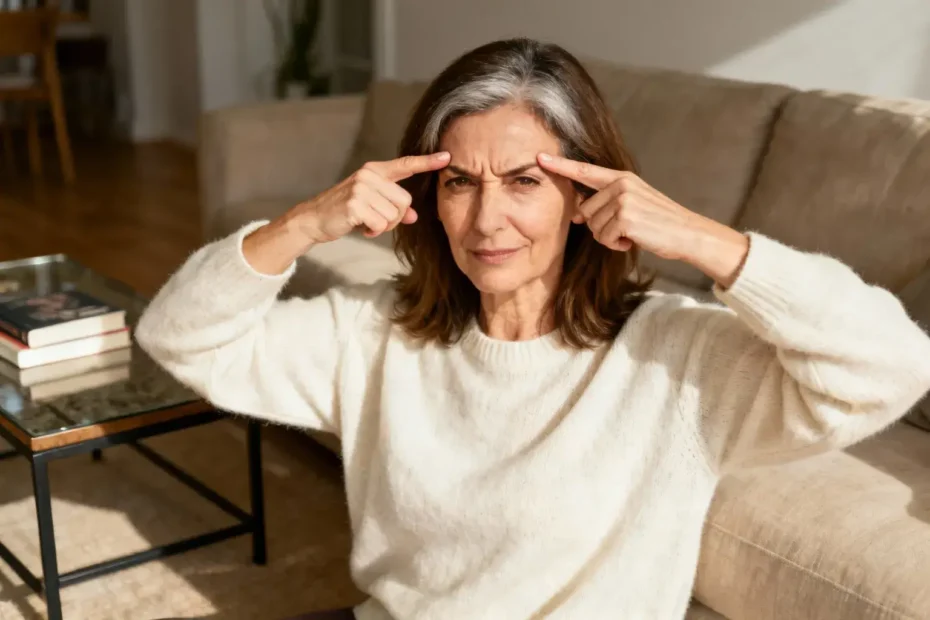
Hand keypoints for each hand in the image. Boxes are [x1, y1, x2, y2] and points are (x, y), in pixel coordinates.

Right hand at [295, 151, 450, 243]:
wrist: (315, 219)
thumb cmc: (346, 211)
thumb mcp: (372, 206)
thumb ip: (394, 207)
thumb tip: (414, 216)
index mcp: (375, 171)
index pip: (406, 164)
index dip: (427, 162)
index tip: (447, 156)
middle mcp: (369, 175)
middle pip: (405, 201)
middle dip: (395, 218)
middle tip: (377, 221)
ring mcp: (361, 188)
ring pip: (394, 215)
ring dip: (384, 226)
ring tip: (366, 223)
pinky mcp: (355, 204)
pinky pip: (380, 224)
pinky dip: (373, 231)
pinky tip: (361, 227)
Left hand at [537, 153, 748, 286]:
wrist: (687, 233)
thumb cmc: (658, 223)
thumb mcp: (632, 205)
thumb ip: (606, 204)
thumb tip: (577, 215)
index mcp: (621, 177)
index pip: (584, 170)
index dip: (560, 165)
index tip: (538, 158)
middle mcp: (621, 184)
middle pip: (586, 211)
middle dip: (601, 227)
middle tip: (626, 228)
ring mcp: (623, 199)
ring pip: (594, 227)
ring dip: (609, 237)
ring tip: (632, 233)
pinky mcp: (626, 217)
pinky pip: (604, 238)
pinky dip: (616, 245)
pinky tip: (633, 240)